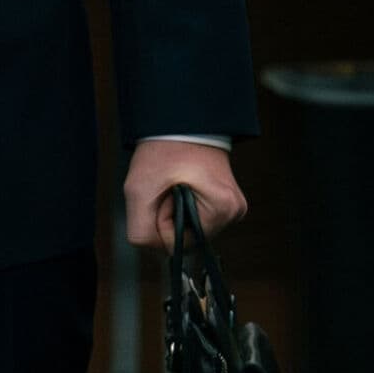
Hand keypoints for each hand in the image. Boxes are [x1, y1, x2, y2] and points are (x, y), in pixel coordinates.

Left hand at [123, 139, 244, 253]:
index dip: (162, 222)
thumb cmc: (163, 150)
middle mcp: (234, 211)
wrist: (181, 121)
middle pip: (188, 240)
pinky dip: (184, 207)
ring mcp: (232, 207)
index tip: (164, 193)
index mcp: (223, 209)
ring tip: (176, 183)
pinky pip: (197, 220)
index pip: (180, 245)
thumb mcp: (139, 190)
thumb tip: (154, 250)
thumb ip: (141, 232)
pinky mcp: (226, 203)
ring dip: (176, 212)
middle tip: (168, 187)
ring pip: (191, 231)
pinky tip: (184, 185)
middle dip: (169, 218)